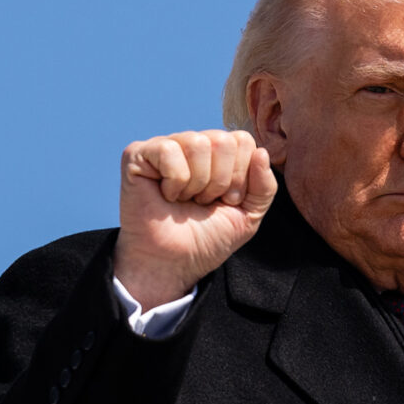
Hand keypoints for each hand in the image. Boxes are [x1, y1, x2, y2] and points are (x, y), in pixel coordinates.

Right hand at [113, 130, 274, 308]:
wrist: (173, 263)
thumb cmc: (207, 239)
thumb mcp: (248, 215)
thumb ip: (264, 187)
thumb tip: (262, 152)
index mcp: (218, 154)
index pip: (243, 141)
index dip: (240, 177)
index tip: (224, 201)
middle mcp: (192, 144)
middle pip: (223, 140)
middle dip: (220, 181)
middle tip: (203, 202)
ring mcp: (165, 146)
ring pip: (198, 143)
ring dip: (197, 183)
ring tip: (185, 200)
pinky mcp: (138, 154)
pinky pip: (170, 151)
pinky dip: (175, 181)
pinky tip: (165, 195)